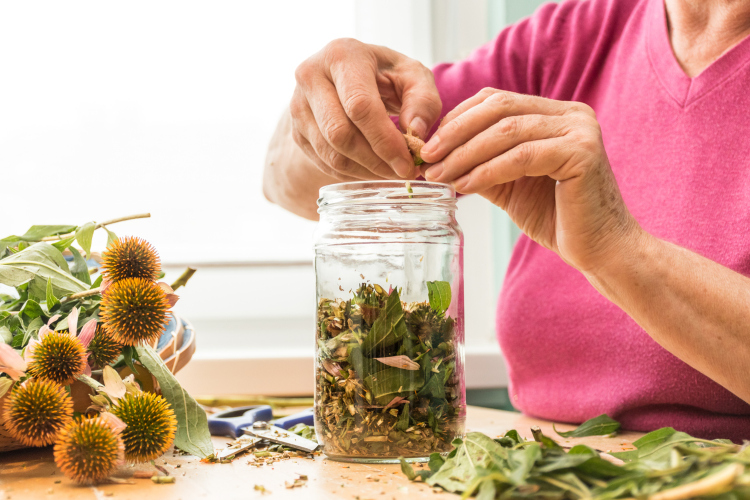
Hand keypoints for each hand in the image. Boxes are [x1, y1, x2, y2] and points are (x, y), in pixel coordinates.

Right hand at [291, 38, 441, 180]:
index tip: (407, 163)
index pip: (359, 106)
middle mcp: (310, 77)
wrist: (346, 77)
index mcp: (341, 56)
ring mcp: (297, 105)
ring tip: (391, 172)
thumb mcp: (412, 76)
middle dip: (375, 160)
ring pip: (330, 153)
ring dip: (365, 171)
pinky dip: (352, 174)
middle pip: (340, 133)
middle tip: (402, 173)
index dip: (384, 140)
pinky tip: (373, 170)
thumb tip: (415, 132)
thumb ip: (422, 100)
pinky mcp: (296, 131)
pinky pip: (324, 162)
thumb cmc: (384, 74)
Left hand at [421, 88, 640, 272]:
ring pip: (506, 131)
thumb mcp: (509, 183)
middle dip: (455, 133)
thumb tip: (436, 155)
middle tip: (426, 157)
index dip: (457, 119)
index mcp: (555, 113)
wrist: (600, 250)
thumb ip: (481, 163)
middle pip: (498, 107)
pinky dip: (487, 170)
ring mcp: (580, 130)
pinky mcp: (582, 153)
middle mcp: (571, 113)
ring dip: (465, 154)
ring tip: (438, 175)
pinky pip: (521, 157)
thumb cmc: (556, 217)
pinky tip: (464, 186)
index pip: (495, 100)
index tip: (427, 145)